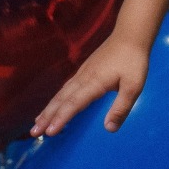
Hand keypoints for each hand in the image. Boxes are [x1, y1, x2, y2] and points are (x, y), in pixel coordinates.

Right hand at [31, 34, 149, 136]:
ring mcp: (82, 73)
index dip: (61, 118)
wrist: (130, 36)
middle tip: (34, 132)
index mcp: (94, 83)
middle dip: (47, 116)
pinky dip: (57, 99)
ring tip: (38, 122)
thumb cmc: (134, 61)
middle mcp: (83, 78)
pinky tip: (55, 104)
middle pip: (62, 100)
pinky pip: (66, 87)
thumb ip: (121, 108)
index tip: (49, 132)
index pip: (73, 104)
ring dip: (49, 108)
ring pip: (62, 93)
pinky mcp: (85, 70)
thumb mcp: (133, 86)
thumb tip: (109, 129)